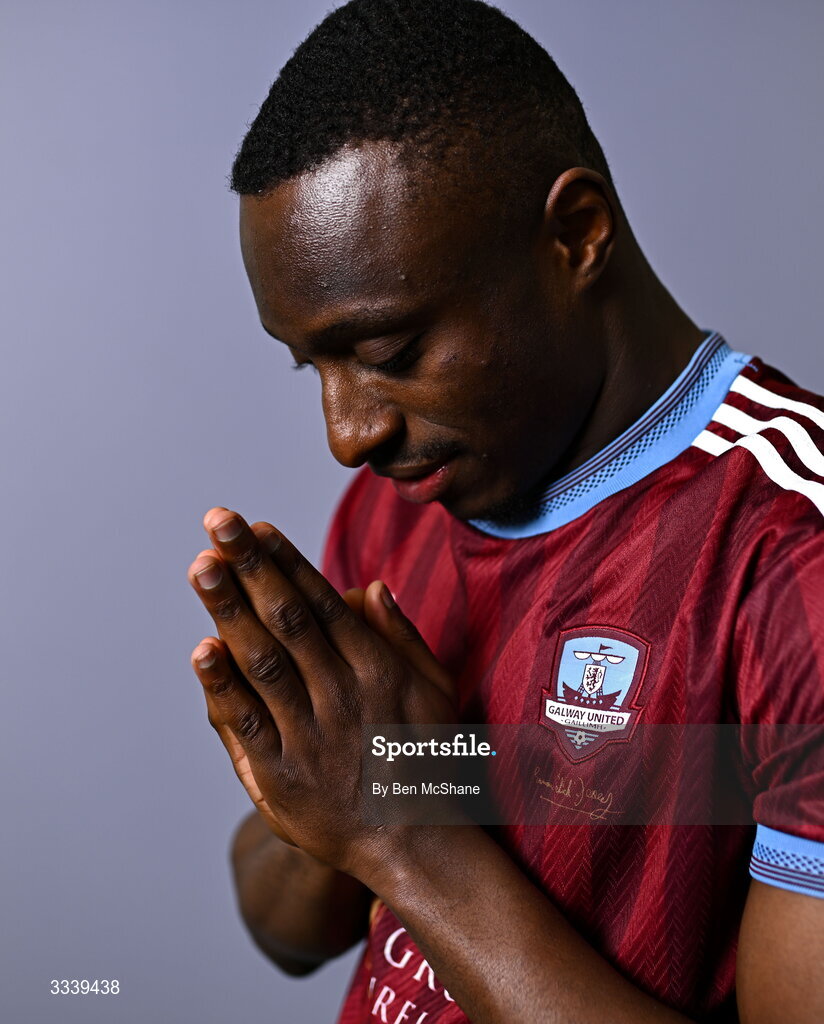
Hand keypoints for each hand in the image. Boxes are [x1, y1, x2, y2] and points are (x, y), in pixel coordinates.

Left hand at [187, 507, 456, 875]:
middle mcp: (341, 694)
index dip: (286, 562)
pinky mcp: (281, 777)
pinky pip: (246, 726)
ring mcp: (308, 736)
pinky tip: (202, 650)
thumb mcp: (434, 690)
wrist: (415, 843)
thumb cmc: (425, 759)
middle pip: (288, 619)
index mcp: (376, 668)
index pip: (322, 601)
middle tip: (218, 521)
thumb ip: (402, 636)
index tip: (256, 528)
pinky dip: (223, 687)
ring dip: (229, 610)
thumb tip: (370, 585)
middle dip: (250, 567)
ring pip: (263, 662)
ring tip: (202, 567)